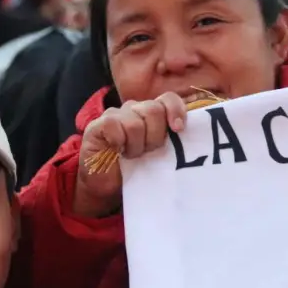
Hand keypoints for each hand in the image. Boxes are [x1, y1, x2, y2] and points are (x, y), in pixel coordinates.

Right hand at [72, 92, 186, 217]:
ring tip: (131, 156)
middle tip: (148, 152)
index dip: (176, 111)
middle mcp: (135, 109)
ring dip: (136, 146)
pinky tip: (116, 151)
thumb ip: (173, 140)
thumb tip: (190, 134)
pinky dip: (118, 142)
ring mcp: (115, 115)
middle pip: (154, 109)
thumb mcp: (161, 155)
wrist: (108, 188)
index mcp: (152, 114)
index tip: (178, 129)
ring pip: (135, 122)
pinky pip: (114, 125)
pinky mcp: (97, 125)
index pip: (168, 99)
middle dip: (155, 136)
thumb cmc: (137, 171)